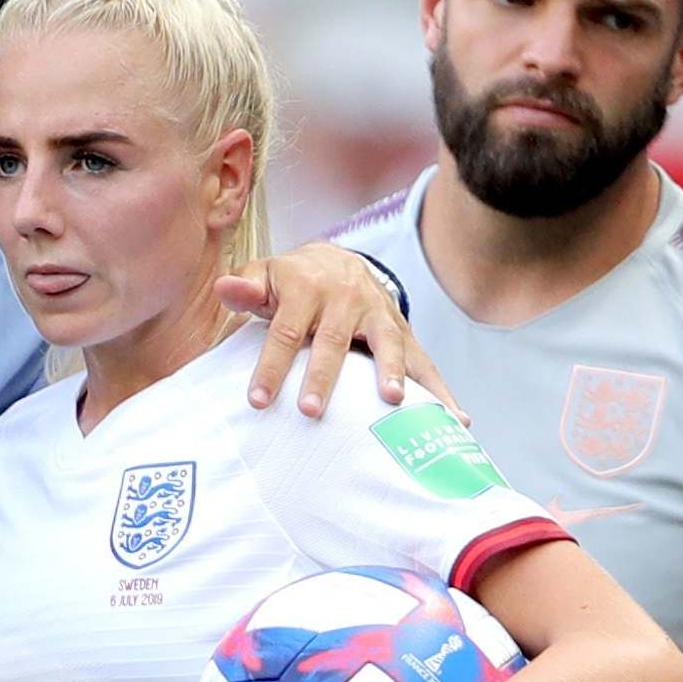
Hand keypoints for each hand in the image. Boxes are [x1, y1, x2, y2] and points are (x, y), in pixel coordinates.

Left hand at [216, 242, 463, 422]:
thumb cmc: (289, 283)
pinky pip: (424, 362)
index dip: (270, 366)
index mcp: (307, 288)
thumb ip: (244, 287)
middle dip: (324, 376)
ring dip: (391, 372)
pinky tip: (456, 420)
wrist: (336, 261)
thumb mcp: (264, 277)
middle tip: (310, 410)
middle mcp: (346, 299)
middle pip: (334, 341)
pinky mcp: (402, 330)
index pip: (285, 331)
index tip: (257, 401)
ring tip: (392, 402)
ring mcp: (379, 314)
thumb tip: (226, 287)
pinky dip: (441, 391)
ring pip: (388, 343)